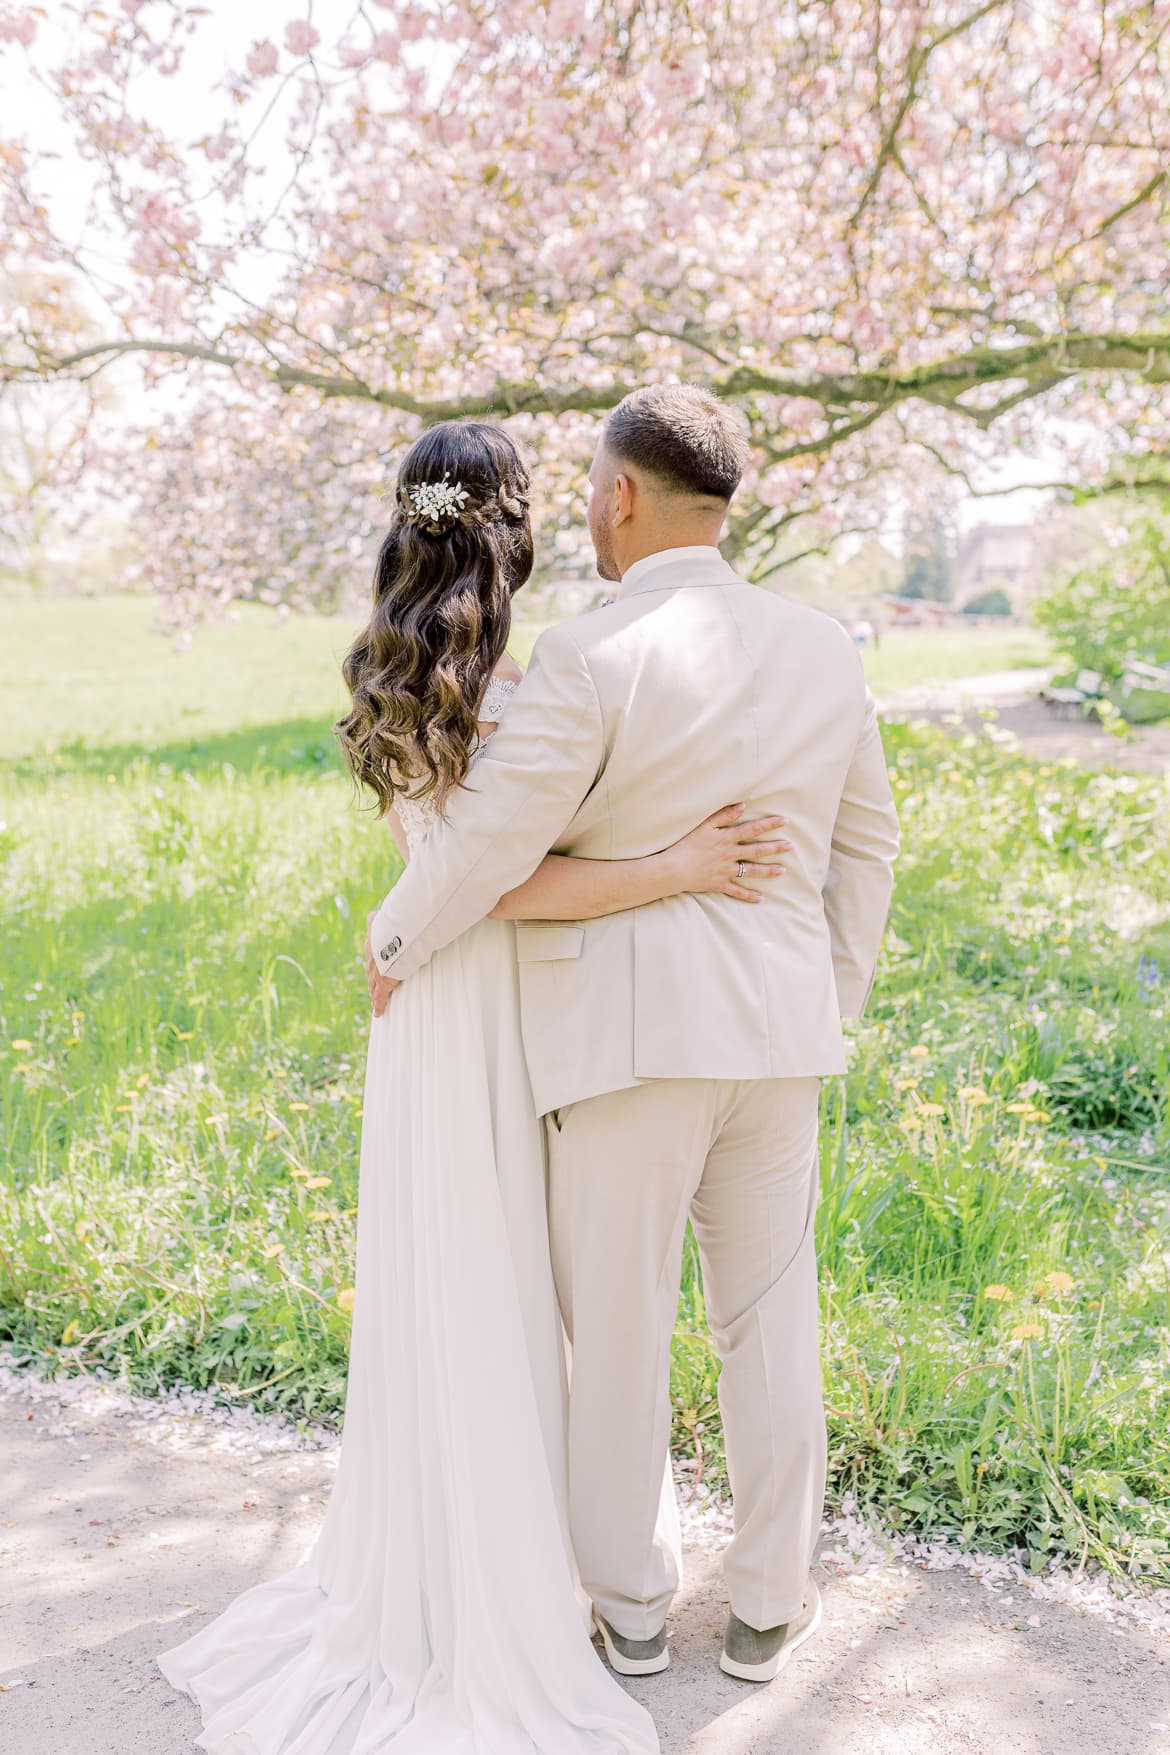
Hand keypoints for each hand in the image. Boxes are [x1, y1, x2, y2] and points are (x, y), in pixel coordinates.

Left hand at [365, 913, 400, 1014]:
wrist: (394, 934)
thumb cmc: (393, 924)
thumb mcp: (381, 919)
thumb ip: (377, 920)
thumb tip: (371, 916)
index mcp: (371, 943)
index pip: (371, 957)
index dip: (373, 965)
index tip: (373, 971)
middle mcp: (371, 958)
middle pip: (370, 973)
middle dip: (371, 981)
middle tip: (373, 989)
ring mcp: (376, 971)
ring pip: (373, 985)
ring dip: (374, 993)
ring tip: (375, 1001)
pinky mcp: (383, 982)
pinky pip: (380, 996)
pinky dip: (379, 1004)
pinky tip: (378, 1012)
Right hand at [665, 804, 790, 903]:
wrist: (673, 869)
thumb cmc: (685, 844)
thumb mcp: (703, 825)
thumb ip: (723, 815)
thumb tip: (742, 805)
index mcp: (727, 838)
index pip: (753, 829)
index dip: (769, 824)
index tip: (784, 821)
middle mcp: (730, 854)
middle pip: (757, 850)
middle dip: (775, 848)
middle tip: (790, 846)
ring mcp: (726, 871)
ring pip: (752, 871)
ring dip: (768, 871)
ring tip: (782, 870)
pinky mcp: (719, 884)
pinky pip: (737, 891)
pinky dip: (748, 895)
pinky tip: (760, 898)